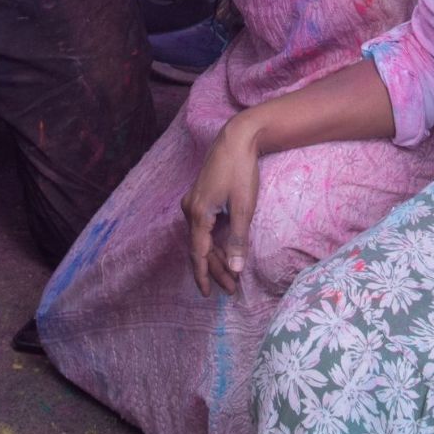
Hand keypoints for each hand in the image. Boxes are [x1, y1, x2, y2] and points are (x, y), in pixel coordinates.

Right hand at [181, 119, 263, 296]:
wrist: (237, 138)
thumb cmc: (241, 171)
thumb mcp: (243, 208)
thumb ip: (238, 240)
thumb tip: (236, 270)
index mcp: (198, 214)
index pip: (198, 254)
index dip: (204, 276)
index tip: (209, 294)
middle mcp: (190, 209)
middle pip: (200, 248)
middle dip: (215, 270)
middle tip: (231, 289)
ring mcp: (193, 202)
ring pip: (203, 238)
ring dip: (216, 257)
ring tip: (232, 275)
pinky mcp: (200, 196)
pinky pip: (204, 227)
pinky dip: (214, 241)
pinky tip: (226, 250)